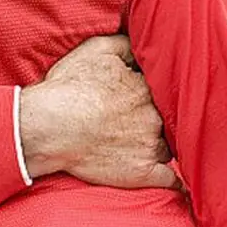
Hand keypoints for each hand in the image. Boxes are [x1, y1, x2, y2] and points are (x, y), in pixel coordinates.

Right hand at [20, 36, 177, 188]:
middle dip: (156, 116)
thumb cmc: (69, 86)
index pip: (162, 87)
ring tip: (142, 143)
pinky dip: (174, 181)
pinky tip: (176, 183)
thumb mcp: (96, 49)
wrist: (49, 126)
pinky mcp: (143, 173)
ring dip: (161, 143)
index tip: (139, 94)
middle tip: (137, 118)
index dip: (151, 90)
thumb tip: (142, 45)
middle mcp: (154, 116)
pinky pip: (170, 180)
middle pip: (166, 116)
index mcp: (145, 87)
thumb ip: (126, 44)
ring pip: (168, 145)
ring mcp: (150, 146)